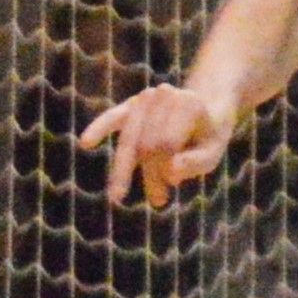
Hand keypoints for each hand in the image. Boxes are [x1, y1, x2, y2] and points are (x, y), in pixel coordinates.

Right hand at [80, 81, 235, 206]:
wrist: (205, 110)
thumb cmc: (207, 138)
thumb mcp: (212, 152)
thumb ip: (196, 163)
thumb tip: (171, 174)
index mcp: (188, 104)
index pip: (167, 143)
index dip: (165, 168)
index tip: (170, 188)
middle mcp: (164, 96)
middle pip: (147, 143)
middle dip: (150, 174)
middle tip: (157, 201)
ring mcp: (145, 100)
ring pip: (130, 139)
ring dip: (123, 170)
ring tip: (117, 197)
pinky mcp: (130, 107)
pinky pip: (113, 118)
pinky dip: (99, 128)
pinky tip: (86, 142)